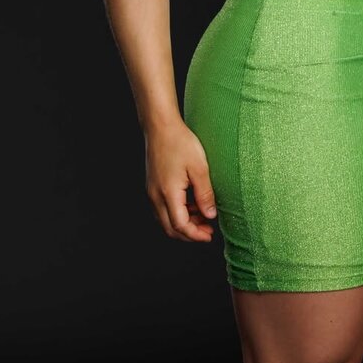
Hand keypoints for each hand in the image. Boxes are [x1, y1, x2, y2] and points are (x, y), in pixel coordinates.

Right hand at [144, 120, 217, 241]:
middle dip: (189, 234)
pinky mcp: (152, 185)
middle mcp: (156, 196)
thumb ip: (205, 194)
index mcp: (168, 194)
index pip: (180, 226)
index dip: (195, 234)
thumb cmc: (180, 143)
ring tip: (202, 216)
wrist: (161, 127)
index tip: (209, 235)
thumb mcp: (199, 168)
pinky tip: (191, 205)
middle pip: (170, 228)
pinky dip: (176, 213)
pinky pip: (162, 208)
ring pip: (165, 219)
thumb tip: (210, 215)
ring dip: (183, 223)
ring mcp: (152, 191)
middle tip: (207, 231)